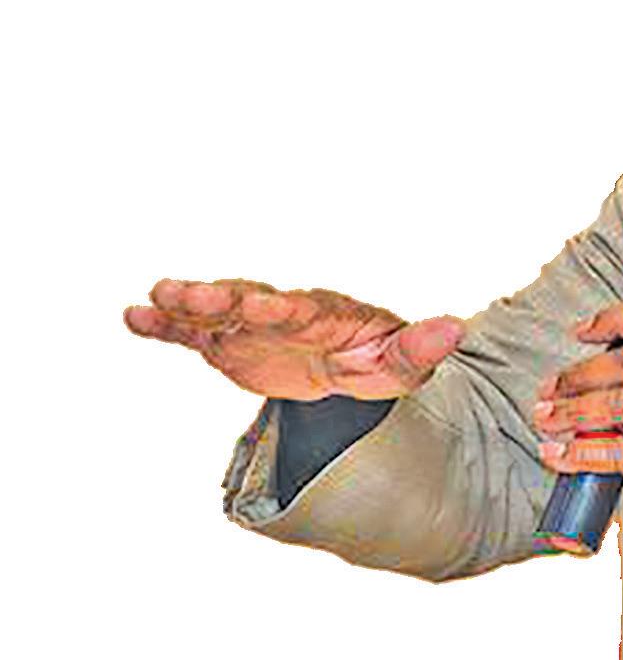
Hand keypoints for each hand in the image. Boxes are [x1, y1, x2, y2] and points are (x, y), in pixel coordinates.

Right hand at [124, 278, 463, 400]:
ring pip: (216, 309)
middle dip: (222, 296)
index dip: (281, 308)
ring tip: (153, 296)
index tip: (260, 307)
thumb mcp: (402, 364)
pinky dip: (164, 325)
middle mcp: (283, 311)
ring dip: (187, 302)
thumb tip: (455, 330)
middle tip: (187, 292)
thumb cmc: (379, 360)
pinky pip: (192, 332)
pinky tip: (131, 317)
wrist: (347, 367)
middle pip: (249, 299)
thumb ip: (420, 349)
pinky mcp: (228, 341)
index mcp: (325, 315)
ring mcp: (251, 324)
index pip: (301, 308)